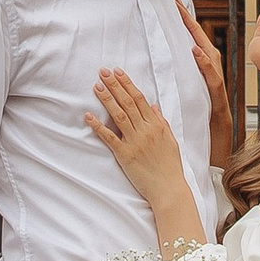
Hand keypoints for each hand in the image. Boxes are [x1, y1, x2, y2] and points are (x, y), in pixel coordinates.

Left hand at [86, 67, 192, 228]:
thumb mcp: (171, 140)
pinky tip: (88, 116)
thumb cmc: (170, 166)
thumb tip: (154, 106)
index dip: (127, 84)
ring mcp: (135, 141)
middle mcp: (145, 130)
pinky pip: (110, 137)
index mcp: (156, 125)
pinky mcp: (125, 154)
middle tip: (103, 71)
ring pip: (118, 115)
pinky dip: (98, 126)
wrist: (169, 188)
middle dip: (114, 85)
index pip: (140, 98)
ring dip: (107, 99)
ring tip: (96, 86)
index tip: (118, 72)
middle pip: (127, 102)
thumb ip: (162, 122)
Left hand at [172, 0, 234, 164]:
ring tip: (184, 20)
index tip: (170, 4)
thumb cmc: (201, 130)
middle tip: (175, 3)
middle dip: (189, 23)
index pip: (191, 44)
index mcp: (201, 77)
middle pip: (201, 44)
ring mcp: (216, 88)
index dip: (183, 24)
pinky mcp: (218, 101)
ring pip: (209, 57)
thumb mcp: (188, 104)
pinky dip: (206, 66)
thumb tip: (166, 69)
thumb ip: (181, 85)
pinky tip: (197, 52)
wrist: (217, 154)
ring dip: (197, 39)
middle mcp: (211, 78)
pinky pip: (213, 80)